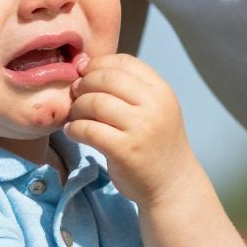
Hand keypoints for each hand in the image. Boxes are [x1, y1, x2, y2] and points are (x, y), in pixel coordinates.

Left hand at [63, 53, 200, 204]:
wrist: (172, 184)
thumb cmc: (156, 144)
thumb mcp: (153, 109)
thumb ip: (127, 88)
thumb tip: (83, 65)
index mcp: (161, 90)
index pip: (123, 62)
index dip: (98, 65)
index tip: (85, 76)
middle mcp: (153, 105)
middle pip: (105, 79)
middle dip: (83, 85)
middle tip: (76, 97)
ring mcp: (140, 128)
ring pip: (94, 103)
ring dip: (76, 109)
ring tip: (75, 117)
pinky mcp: (124, 150)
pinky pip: (88, 129)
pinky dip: (74, 129)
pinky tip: (74, 132)